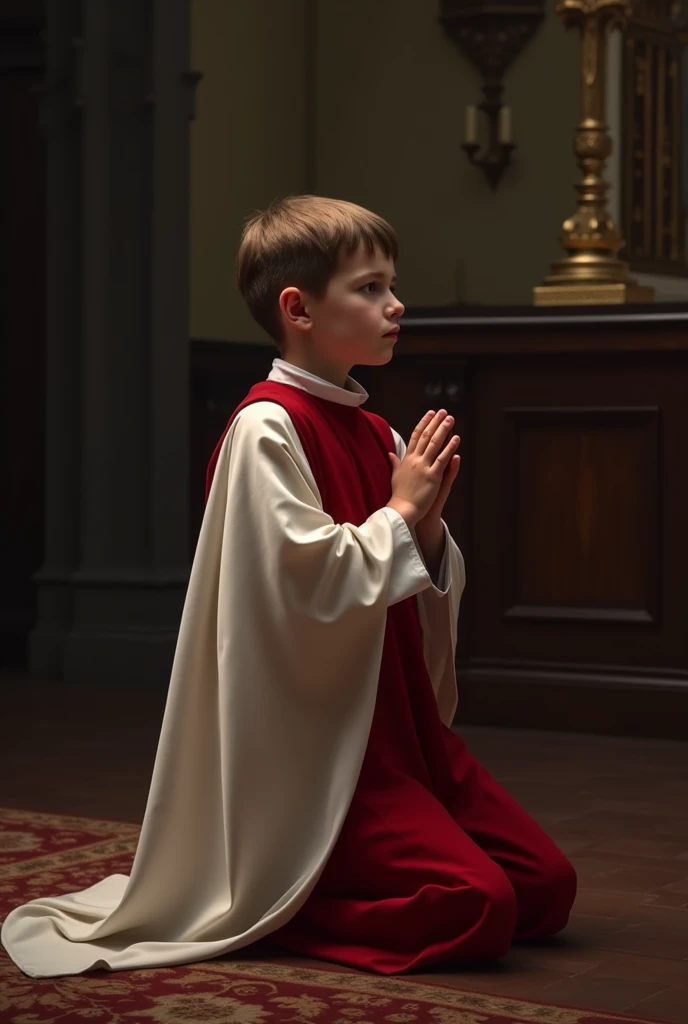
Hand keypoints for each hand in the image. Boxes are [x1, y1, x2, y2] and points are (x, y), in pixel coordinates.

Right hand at [387, 409, 460, 526]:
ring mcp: (424, 467)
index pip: (416, 436)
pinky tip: (456, 439)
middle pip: (426, 436)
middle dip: (435, 422)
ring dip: (444, 429)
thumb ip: (395, 463)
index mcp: (407, 458)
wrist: (402, 509)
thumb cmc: (399, 494)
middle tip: (444, 412)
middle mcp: (415, 460)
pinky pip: (442, 459)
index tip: (430, 413)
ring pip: (435, 444)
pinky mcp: (432, 476)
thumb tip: (390, 453)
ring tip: (451, 419)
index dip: (424, 423)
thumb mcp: (395, 475)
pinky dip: (449, 448)